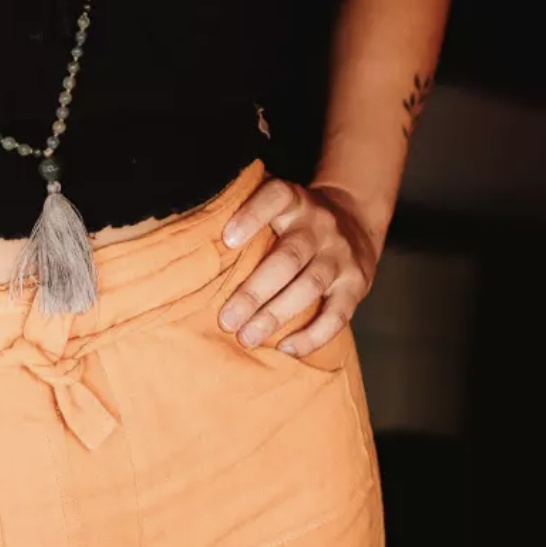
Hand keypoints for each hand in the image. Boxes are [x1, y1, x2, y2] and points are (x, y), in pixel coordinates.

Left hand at [217, 175, 381, 359]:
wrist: (355, 221)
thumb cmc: (295, 218)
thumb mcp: (277, 200)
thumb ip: (244, 205)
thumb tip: (188, 224)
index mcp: (294, 200)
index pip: (275, 197)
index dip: (251, 215)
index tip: (226, 240)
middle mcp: (320, 225)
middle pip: (288, 257)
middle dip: (255, 291)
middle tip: (226, 320)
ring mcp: (340, 255)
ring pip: (309, 286)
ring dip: (276, 315)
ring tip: (247, 338)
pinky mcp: (357, 284)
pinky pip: (337, 314)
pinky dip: (312, 335)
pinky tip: (286, 349)